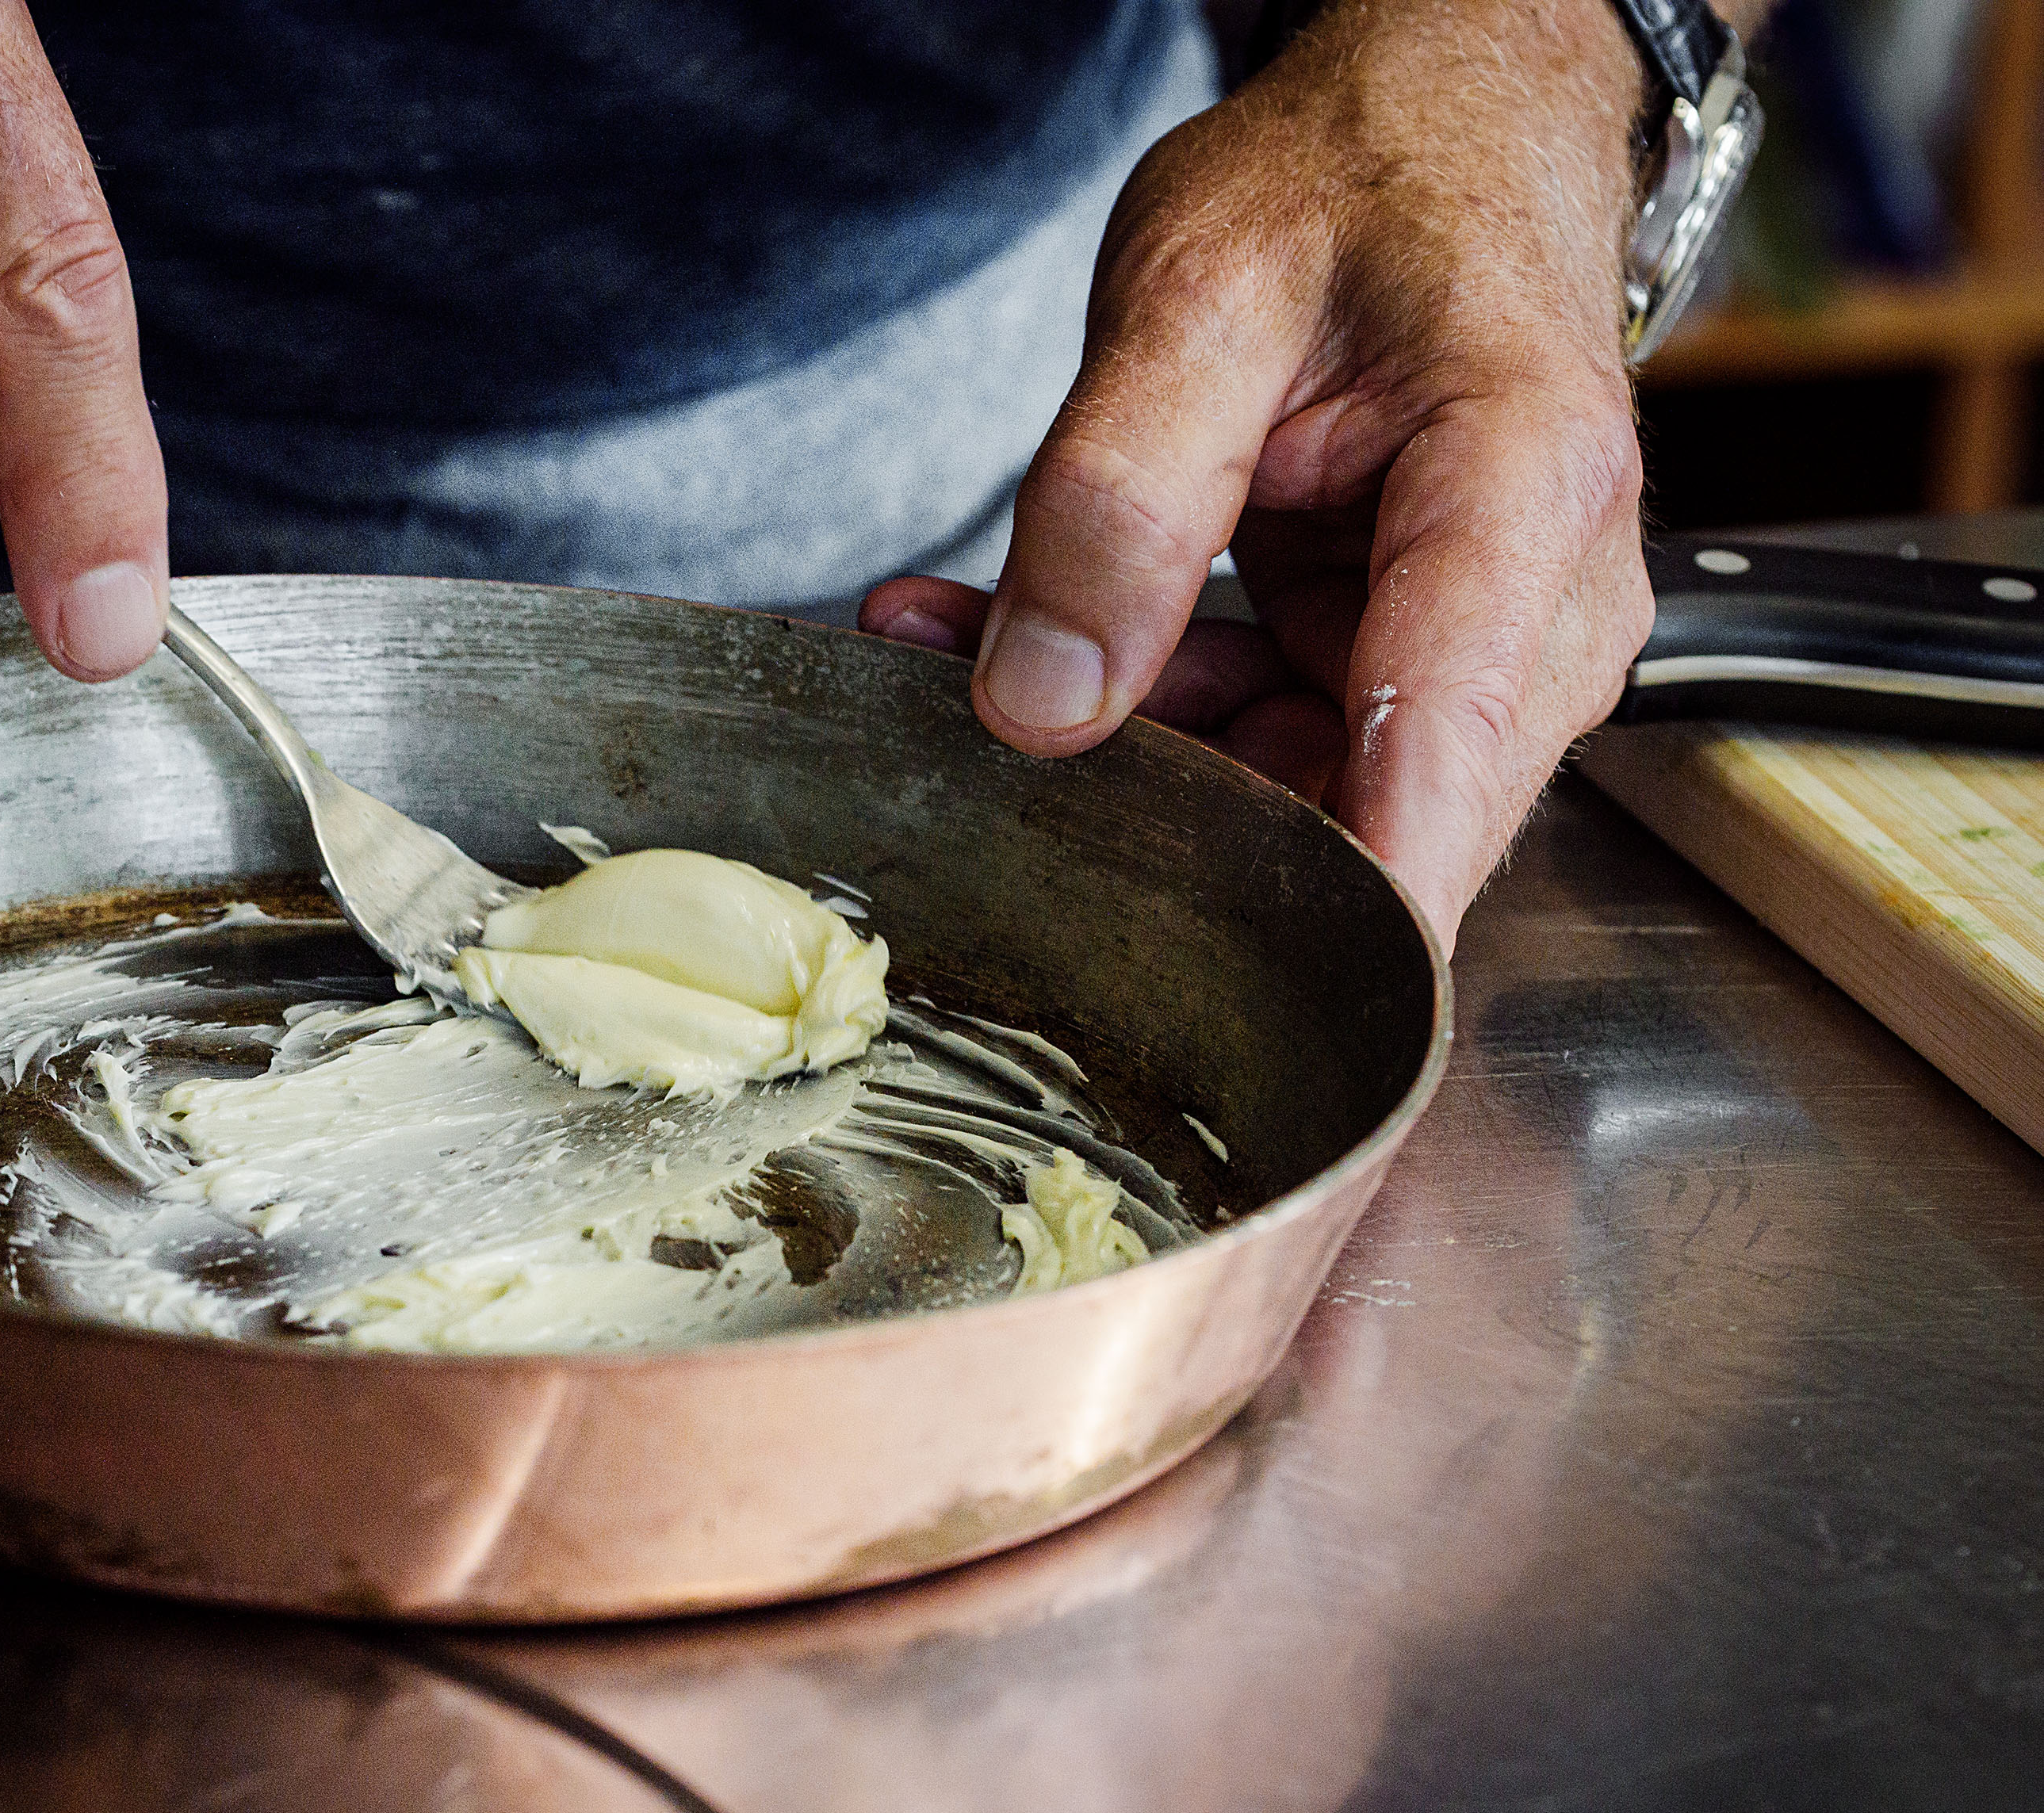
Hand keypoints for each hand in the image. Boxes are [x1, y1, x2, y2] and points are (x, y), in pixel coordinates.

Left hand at [861, 0, 1676, 946]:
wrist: (1441, 136)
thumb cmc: (1360, 185)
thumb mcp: (1198, 294)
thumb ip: (1117, 497)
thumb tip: (1044, 705)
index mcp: (1520, 494)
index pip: (1439, 747)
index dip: (1343, 905)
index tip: (1245, 1006)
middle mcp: (1533, 608)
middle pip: (1359, 808)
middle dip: (1167, 805)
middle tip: (979, 727)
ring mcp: (1472, 654)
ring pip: (1293, 796)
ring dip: (1121, 750)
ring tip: (950, 649)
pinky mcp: (1395, 672)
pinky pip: (1261, 745)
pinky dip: (1137, 706)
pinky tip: (1002, 643)